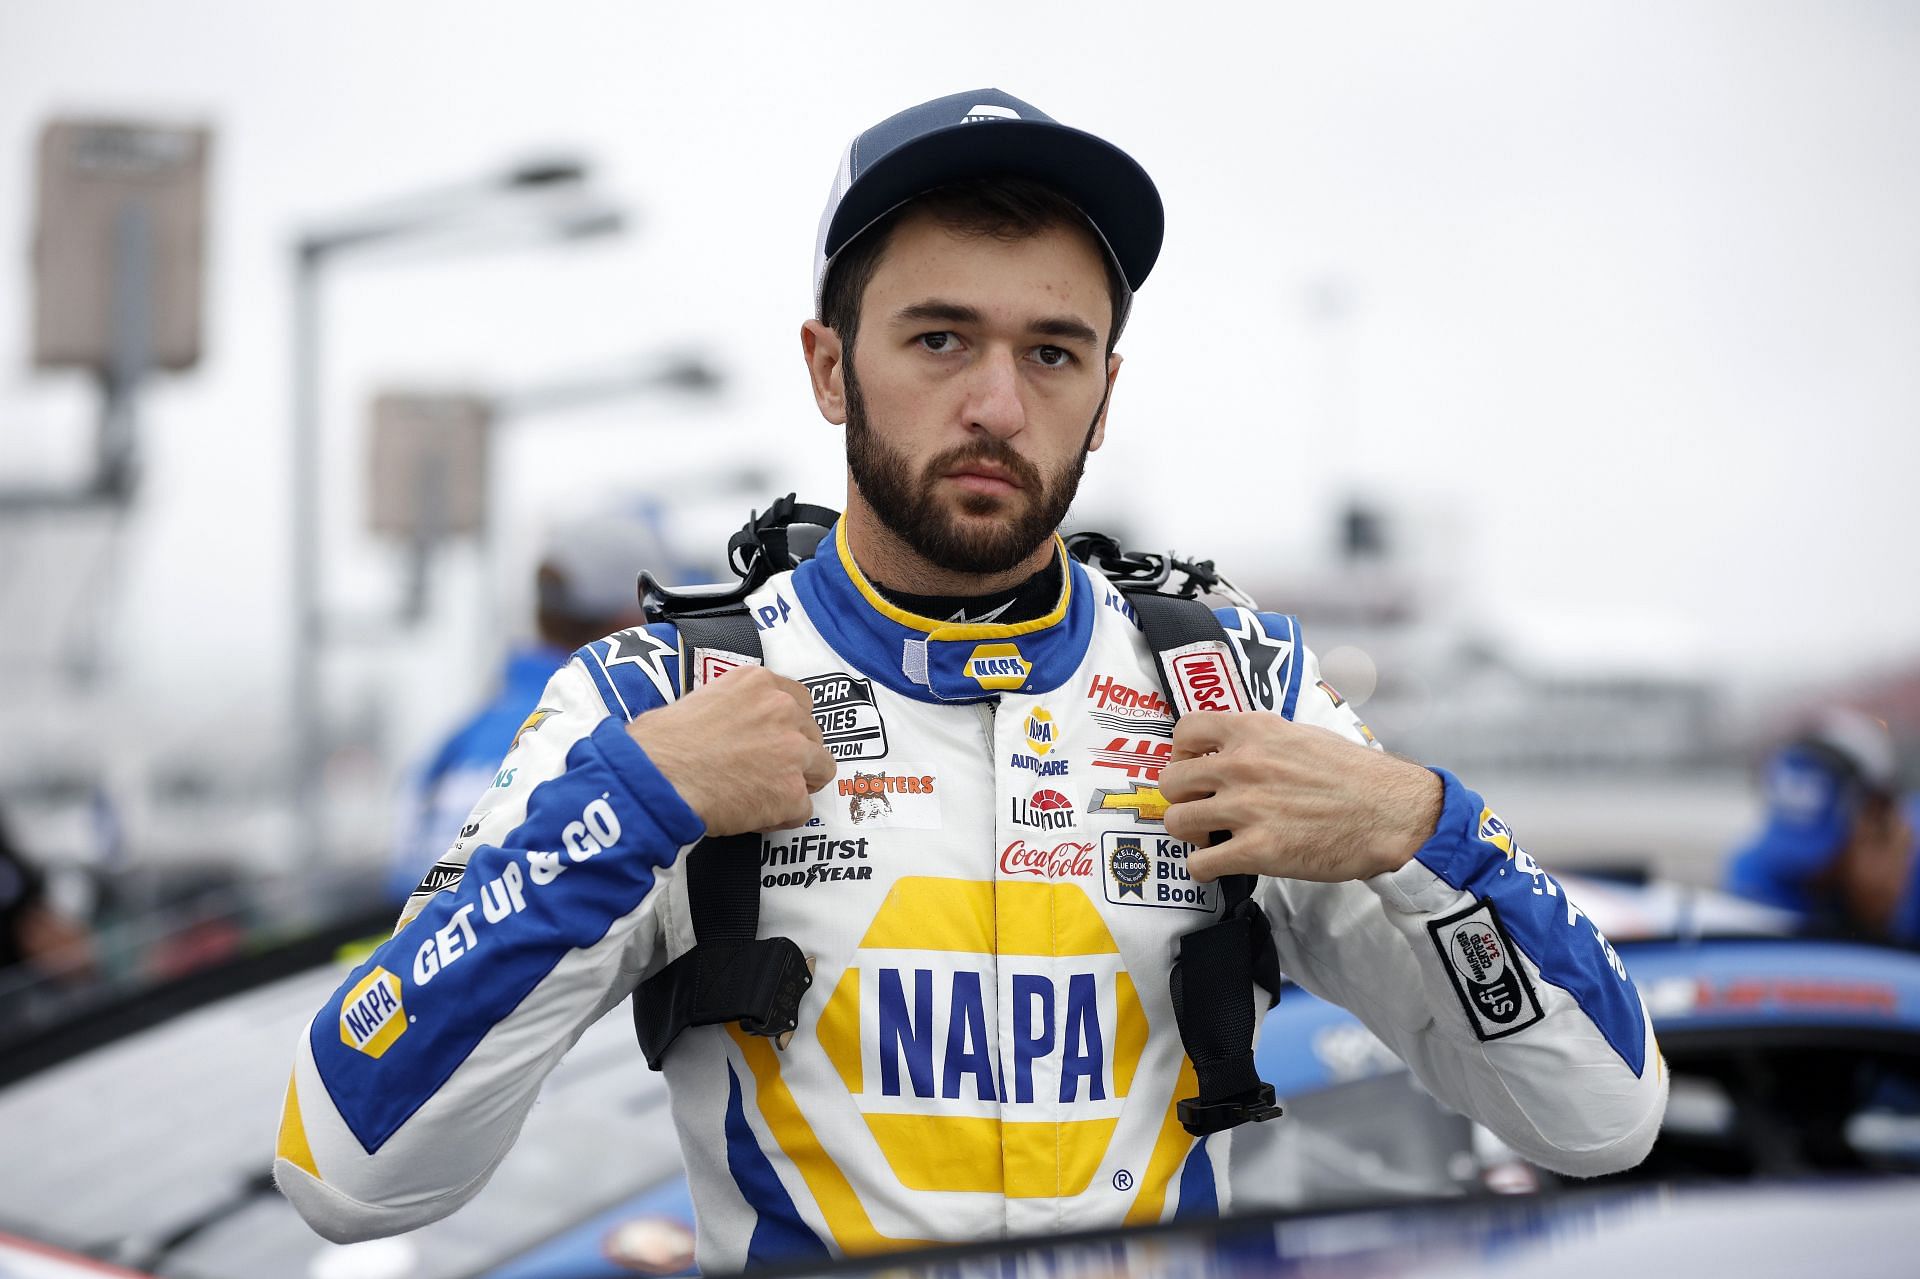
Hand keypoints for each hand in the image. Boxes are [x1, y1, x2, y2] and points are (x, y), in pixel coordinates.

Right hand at [626, 666, 835, 834]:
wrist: (656, 777)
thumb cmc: (660, 743)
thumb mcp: (697, 700)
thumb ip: (732, 708)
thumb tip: (729, 727)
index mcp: (758, 683)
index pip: (798, 701)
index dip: (788, 725)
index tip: (775, 739)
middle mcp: (782, 710)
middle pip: (813, 735)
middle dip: (796, 755)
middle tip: (768, 772)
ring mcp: (792, 751)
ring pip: (821, 769)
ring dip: (798, 783)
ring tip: (767, 796)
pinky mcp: (790, 792)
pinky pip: (802, 809)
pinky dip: (782, 817)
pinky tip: (754, 817)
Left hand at [1158, 711, 1441, 884]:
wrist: (1393, 814)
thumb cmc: (1356, 776)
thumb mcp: (1304, 735)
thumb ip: (1261, 739)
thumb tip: (1231, 749)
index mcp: (1254, 731)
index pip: (1185, 730)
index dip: (1182, 753)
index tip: (1193, 767)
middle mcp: (1243, 765)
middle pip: (1170, 782)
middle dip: (1182, 798)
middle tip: (1202, 808)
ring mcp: (1247, 808)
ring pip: (1177, 822)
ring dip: (1191, 834)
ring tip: (1211, 837)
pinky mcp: (1258, 851)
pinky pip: (1199, 864)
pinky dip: (1203, 868)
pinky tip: (1219, 864)